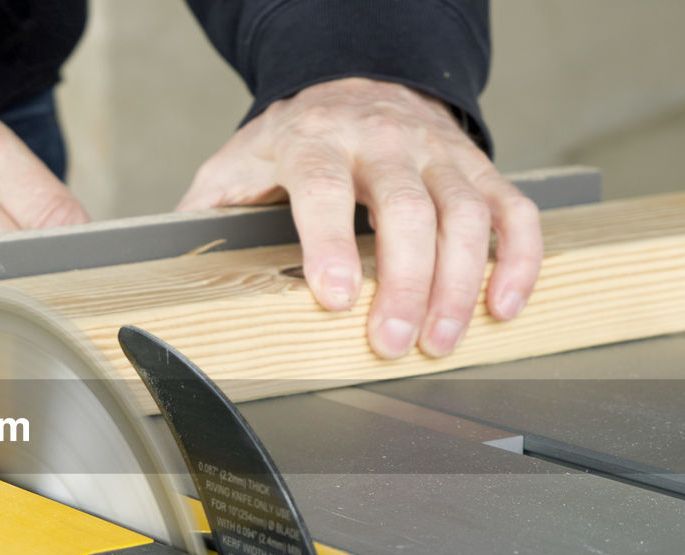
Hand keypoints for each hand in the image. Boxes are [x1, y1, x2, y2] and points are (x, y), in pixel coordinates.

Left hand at [178, 78, 542, 358]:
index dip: (330, 243)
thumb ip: (207, 213)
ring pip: (462, 212)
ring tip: (442, 339)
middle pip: (404, 206)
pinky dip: (517, 258)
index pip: (324, 188)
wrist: (355, 83)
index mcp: (313, 138)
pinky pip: (511, 209)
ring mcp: (435, 152)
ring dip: (459, 283)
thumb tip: (166, 270)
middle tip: (392, 343)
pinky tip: (504, 304)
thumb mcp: (235, 166)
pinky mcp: (475, 168)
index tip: (334, 297)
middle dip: (404, 280)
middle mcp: (381, 139)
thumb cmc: (291, 141)